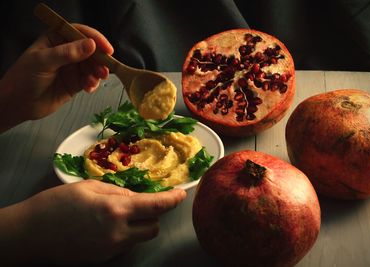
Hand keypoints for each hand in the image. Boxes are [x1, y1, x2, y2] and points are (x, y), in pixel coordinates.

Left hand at [0, 24, 113, 131]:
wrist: (19, 104)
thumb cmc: (24, 78)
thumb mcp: (44, 61)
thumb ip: (67, 53)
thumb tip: (90, 45)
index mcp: (56, 39)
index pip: (79, 33)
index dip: (95, 39)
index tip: (107, 49)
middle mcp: (66, 52)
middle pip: (91, 51)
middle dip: (100, 59)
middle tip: (104, 68)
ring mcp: (72, 68)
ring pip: (93, 66)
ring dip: (98, 72)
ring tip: (96, 79)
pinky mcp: (76, 83)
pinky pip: (90, 80)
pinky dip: (93, 83)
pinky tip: (89, 88)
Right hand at [0, 179, 185, 265]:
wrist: (30, 234)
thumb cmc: (56, 204)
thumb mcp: (89, 187)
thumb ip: (119, 192)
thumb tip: (137, 198)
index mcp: (115, 210)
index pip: (156, 206)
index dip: (172, 200)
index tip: (181, 195)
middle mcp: (118, 233)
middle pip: (153, 228)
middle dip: (153, 215)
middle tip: (141, 204)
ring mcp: (111, 250)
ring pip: (139, 238)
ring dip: (138, 226)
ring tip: (117, 215)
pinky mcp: (103, 259)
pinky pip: (124, 246)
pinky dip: (123, 235)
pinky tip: (104, 227)